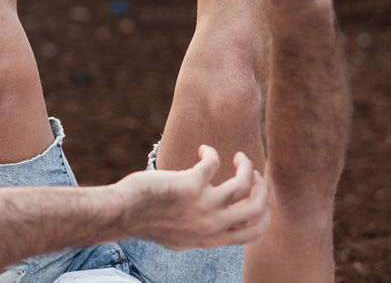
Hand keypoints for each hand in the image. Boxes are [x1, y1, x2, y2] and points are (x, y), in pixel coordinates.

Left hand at [116, 145, 270, 249]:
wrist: (125, 213)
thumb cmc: (149, 222)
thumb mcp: (181, 239)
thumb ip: (202, 235)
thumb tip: (218, 228)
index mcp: (212, 239)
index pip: (254, 233)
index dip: (266, 214)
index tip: (260, 196)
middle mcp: (213, 225)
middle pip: (257, 207)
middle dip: (262, 186)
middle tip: (253, 172)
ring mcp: (204, 206)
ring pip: (243, 183)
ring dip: (245, 164)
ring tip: (237, 156)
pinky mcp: (191, 184)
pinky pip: (214, 162)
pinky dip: (211, 151)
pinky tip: (202, 149)